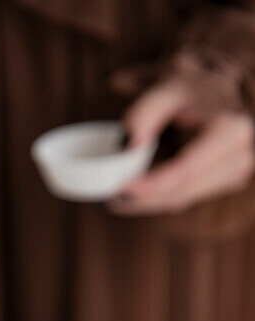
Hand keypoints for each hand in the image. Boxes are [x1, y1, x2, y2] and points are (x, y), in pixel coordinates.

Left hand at [109, 75, 254, 214]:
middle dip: (143, 198)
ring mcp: (235, 173)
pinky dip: (159, 198)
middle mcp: (239, 156)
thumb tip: (126, 144)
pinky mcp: (225, 182)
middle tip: (110, 197)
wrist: (223, 93)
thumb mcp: (170, 89)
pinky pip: (186, 197)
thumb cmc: (195, 90)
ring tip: (116, 197)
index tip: (121, 189)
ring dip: (148, 202)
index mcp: (230, 131)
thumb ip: (145, 112)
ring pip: (183, 199)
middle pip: (182, 191)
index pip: (186, 169)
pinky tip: (136, 194)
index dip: (152, 185)